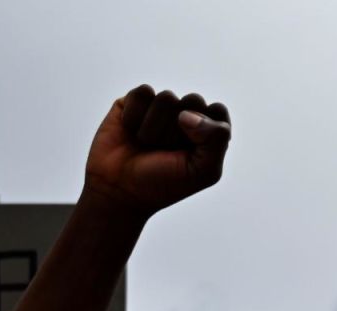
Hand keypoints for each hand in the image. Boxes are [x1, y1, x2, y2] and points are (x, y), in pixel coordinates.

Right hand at [84, 85, 230, 218]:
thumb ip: (216, 139)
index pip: (218, 111)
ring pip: (167, 98)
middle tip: (165, 151)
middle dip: (177, 132)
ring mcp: (160, 107)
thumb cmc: (162, 183)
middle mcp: (186, 115)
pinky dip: (135, 117)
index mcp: (207, 131)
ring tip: (145, 145)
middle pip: (194, 100)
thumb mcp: (203, 171)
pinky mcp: (135, 100)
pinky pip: (143, 93)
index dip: (204, 132)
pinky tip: (130, 132)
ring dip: (154, 129)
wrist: (118, 190)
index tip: (189, 154)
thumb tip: (186, 114)